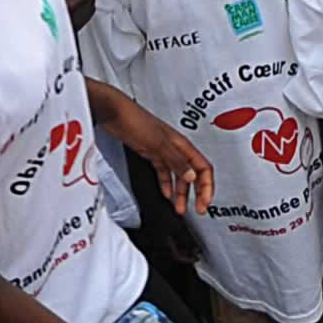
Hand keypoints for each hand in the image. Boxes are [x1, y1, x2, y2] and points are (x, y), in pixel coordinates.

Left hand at [113, 97, 215, 214]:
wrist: (115, 114)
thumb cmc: (135, 120)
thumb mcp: (158, 143)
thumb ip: (176, 161)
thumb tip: (192, 176)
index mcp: (181, 144)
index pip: (203, 168)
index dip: (207, 186)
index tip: (204, 203)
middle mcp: (175, 148)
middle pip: (194, 173)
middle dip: (198, 193)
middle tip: (198, 208)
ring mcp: (163, 151)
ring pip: (179, 175)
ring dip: (181, 193)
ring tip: (180, 207)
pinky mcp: (151, 153)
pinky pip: (164, 172)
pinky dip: (167, 184)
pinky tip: (166, 194)